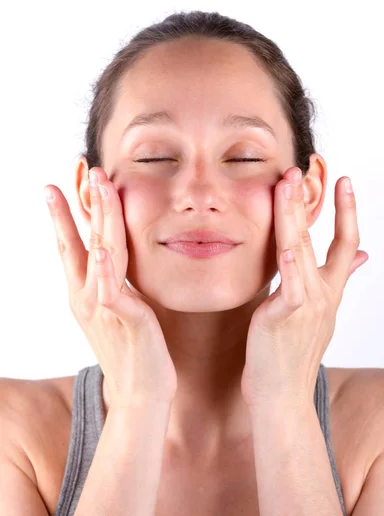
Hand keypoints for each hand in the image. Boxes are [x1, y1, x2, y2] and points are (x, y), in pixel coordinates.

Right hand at [45, 167, 176, 407]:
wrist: (141, 393)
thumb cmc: (133, 350)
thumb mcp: (118, 309)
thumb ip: (113, 282)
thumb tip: (113, 258)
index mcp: (87, 291)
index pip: (73, 243)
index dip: (68, 212)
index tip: (65, 181)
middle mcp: (88, 295)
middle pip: (80, 241)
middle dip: (79, 202)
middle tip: (78, 168)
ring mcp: (103, 308)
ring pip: (97, 255)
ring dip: (95, 219)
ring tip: (93, 186)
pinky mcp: (125, 321)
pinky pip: (112, 292)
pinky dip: (105, 270)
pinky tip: (100, 250)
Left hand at [241, 166, 368, 408]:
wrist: (281, 396)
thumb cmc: (292, 353)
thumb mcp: (321, 312)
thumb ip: (337, 279)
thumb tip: (362, 255)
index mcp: (329, 291)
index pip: (346, 243)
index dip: (348, 211)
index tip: (345, 181)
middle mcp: (322, 295)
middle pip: (318, 239)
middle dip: (307, 202)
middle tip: (300, 170)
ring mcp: (306, 306)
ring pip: (301, 253)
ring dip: (292, 217)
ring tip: (286, 187)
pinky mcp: (284, 319)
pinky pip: (290, 288)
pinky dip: (290, 265)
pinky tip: (287, 244)